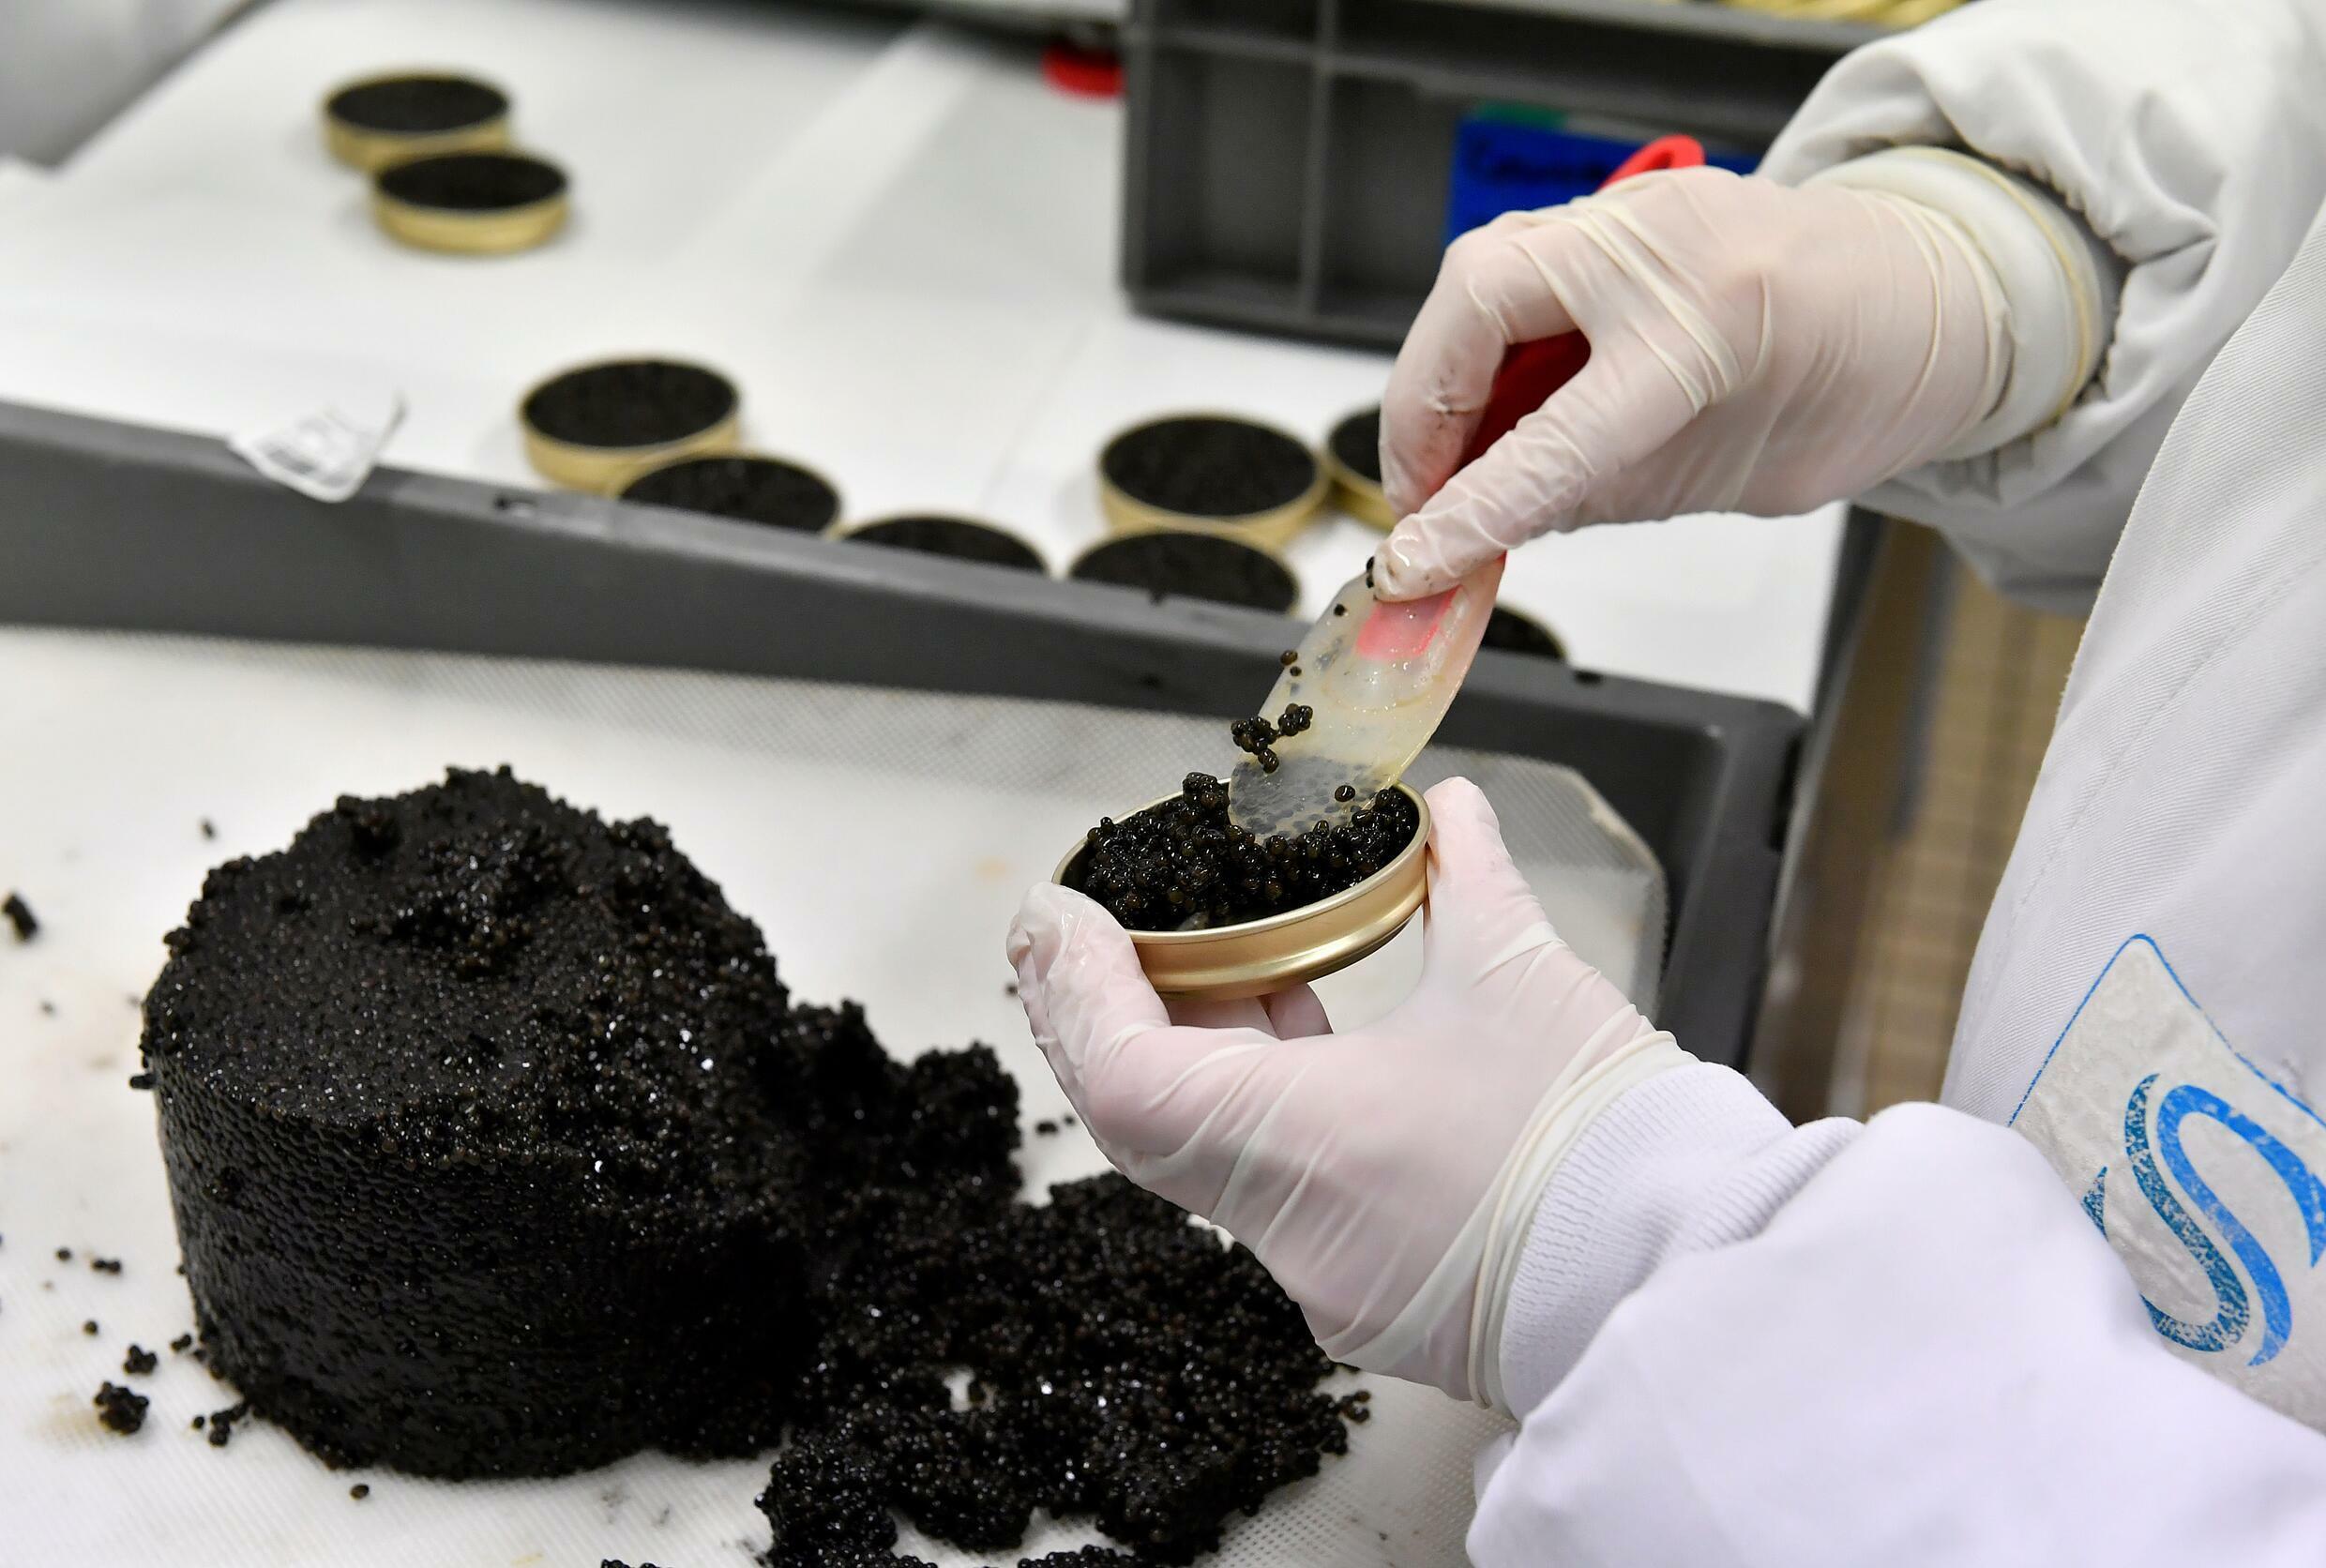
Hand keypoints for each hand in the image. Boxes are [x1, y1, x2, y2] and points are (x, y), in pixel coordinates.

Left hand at [1006, 778, 1688, 1408]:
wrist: (1686, 1278)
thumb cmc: (1606, 1142)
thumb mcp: (1526, 976)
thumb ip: (1470, 877)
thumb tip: (1454, 811)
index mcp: (1304, 1147)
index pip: (1124, 1077)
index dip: (1076, 990)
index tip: (1059, 917)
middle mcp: (1290, 1231)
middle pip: (1141, 1122)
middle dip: (1099, 1018)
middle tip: (1074, 935)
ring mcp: (1324, 1276)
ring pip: (1203, 1158)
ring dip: (1182, 1058)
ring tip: (1180, 961)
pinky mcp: (1367, 1294)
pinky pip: (1269, 1193)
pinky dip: (1253, 1108)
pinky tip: (1284, 1033)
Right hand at [1374, 168, 2007, 598]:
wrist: (1932, 298)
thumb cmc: (1855, 387)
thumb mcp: (1728, 479)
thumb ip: (1597, 496)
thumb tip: (1481, 532)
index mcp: (1712, 332)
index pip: (1556, 437)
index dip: (1472, 508)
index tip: (1417, 560)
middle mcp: (1666, 249)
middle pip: (1481, 303)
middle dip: (1424, 411)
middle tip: (1421, 499)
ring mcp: (1640, 212)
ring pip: (1483, 273)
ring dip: (1443, 373)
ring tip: (1449, 460)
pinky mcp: (1623, 209)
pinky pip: (1515, 266)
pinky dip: (1483, 343)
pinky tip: (1490, 407)